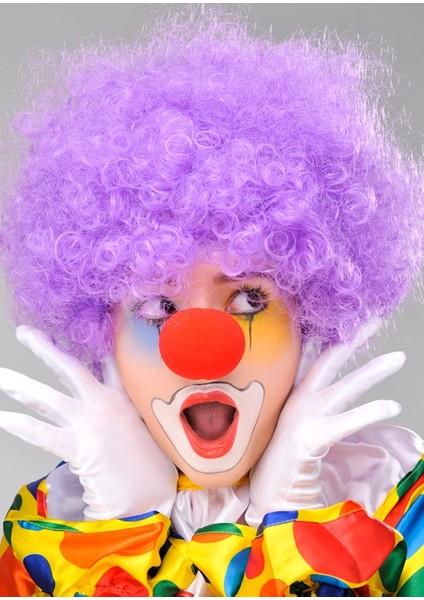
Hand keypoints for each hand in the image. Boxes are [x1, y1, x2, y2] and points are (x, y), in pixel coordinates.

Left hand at [0, 326, 177, 519]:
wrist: (156, 494)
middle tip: (25, 333)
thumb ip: (123, 417)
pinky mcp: (79, 446)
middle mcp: (106, 404)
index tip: (81, 325)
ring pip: (47, 398)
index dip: (92, 342)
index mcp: (125, 399)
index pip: (108, 363)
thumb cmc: (152, 468)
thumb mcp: (144, 431)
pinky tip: (0, 417)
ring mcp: (91, 423)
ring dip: (19, 385)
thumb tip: (102, 418)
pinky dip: (18, 424)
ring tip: (0, 375)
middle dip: (45, 349)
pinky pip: (41, 432)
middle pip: (70, 368)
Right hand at [246, 320, 403, 526]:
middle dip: (353, 339)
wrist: (266, 493)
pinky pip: (346, 421)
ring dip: (373, 371)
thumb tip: (312, 361)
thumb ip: (303, 392)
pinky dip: (370, 411)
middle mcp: (297, 400)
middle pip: (329, 361)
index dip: (333, 336)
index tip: (351, 318)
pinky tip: (392, 405)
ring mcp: (303, 417)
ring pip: (344, 387)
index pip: (313, 357)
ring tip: (399, 358)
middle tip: (375, 320)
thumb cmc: (283, 458)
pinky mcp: (311, 437)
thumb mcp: (292, 420)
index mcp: (293, 395)